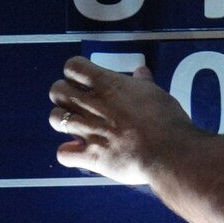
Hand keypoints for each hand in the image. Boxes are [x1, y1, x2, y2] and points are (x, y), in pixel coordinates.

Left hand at [49, 56, 199, 186]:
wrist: (168, 152)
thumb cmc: (166, 121)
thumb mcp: (156, 93)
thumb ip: (142, 82)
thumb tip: (141, 72)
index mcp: (108, 85)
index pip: (73, 67)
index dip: (74, 72)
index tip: (81, 79)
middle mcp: (93, 105)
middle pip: (57, 90)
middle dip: (62, 95)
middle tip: (74, 103)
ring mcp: (88, 130)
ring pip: (55, 119)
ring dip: (62, 121)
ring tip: (75, 126)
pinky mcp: (90, 156)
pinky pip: (63, 154)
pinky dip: (68, 153)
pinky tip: (78, 152)